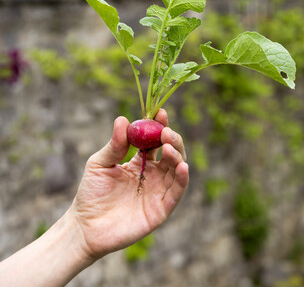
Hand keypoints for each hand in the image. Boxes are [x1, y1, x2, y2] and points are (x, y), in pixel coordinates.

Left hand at [71, 109, 188, 260]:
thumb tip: (122, 119)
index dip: (160, 126)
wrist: (85, 226)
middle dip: (172, 140)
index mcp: (140, 162)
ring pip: (177, 170)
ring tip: (168, 146)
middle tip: (165, 132)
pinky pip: (176, 192)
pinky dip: (183, 179)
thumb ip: (114, 144)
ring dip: (177, 155)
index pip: (155, 141)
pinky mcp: (161, 210)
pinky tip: (182, 166)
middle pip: (171, 153)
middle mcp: (153, 175)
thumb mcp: (100, 163)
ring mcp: (158, 191)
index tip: (160, 113)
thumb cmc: (91, 192)